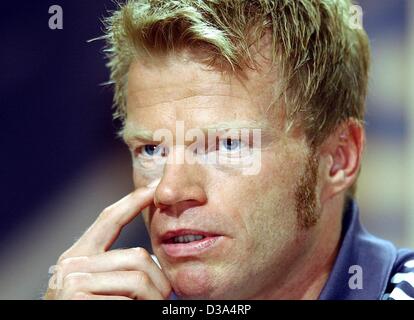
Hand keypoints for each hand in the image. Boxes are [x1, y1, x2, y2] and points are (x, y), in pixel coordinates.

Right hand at [43, 187, 171, 299]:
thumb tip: (151, 260)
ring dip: (155, 297)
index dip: (132, 202)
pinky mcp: (76, 297)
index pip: (109, 219)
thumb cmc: (86, 308)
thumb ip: (115, 266)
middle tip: (166, 297)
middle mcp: (73, 263)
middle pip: (137, 256)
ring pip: (138, 278)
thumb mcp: (99, 284)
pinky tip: (131, 311)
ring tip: (156, 306)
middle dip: (160, 279)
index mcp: (79, 255)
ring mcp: (73, 280)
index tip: (152, 188)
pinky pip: (126, 299)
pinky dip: (137, 309)